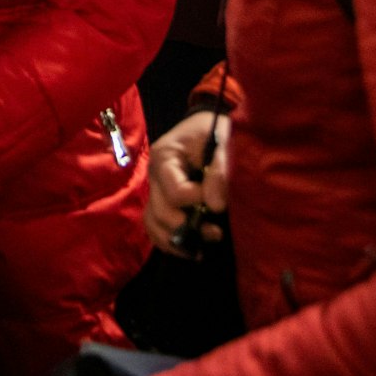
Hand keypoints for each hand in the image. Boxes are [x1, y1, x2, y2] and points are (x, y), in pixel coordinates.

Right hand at [145, 111, 230, 256]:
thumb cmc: (214, 131)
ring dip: (177, 240)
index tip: (218, 203)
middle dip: (187, 227)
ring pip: (153, 224)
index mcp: (164, 157)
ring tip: (202, 248)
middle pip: (160, 212)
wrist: (205, 125)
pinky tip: (190, 250)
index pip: (174, 191)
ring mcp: (155, 190)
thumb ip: (219, 171)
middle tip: (215, 232)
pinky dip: (169, 242)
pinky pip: (155, 227)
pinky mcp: (161, 201)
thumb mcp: (222, 143)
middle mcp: (154, 176)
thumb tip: (215, 207)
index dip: (196, 201)